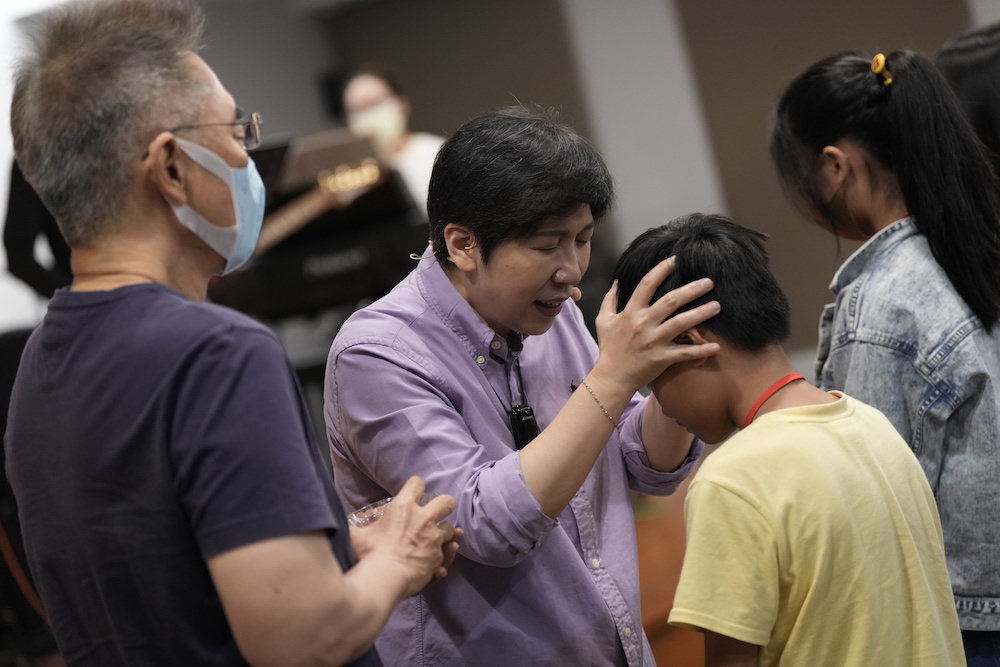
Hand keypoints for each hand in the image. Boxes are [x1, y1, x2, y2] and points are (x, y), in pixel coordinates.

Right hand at [354, 477, 458, 597]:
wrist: (383, 579)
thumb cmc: (367, 554)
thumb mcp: (354, 536)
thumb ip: (349, 527)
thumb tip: (332, 523)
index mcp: (403, 507)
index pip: (416, 484)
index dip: (416, 487)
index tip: (412, 494)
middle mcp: (423, 519)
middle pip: (446, 501)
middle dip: (443, 506)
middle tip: (434, 515)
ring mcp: (434, 538)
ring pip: (451, 528)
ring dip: (445, 533)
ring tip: (435, 540)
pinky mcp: (438, 558)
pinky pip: (447, 554)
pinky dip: (445, 556)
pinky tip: (440, 562)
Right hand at [593, 257, 719, 391]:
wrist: (612, 378)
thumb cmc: (609, 349)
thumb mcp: (603, 321)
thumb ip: (610, 299)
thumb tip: (618, 281)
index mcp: (630, 312)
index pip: (646, 285)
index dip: (661, 270)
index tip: (675, 260)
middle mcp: (643, 324)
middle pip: (670, 301)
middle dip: (691, 289)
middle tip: (709, 282)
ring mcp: (653, 341)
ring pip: (681, 324)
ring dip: (701, 314)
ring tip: (717, 306)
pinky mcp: (661, 358)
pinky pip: (684, 353)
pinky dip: (700, 350)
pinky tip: (716, 346)